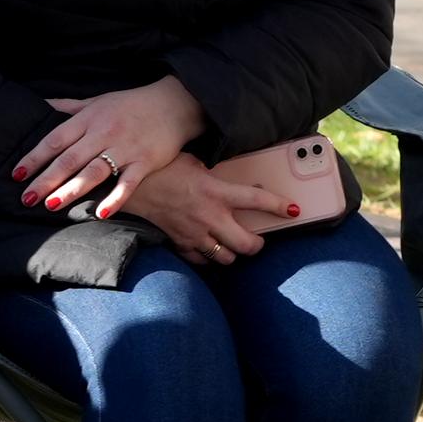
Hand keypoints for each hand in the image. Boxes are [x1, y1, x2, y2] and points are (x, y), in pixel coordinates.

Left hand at [12, 75, 205, 218]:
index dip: (34, 157)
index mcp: (88, 119)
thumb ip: (67, 107)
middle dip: (46, 179)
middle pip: (70, 159)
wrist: (175, 104)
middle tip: (27, 198)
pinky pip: (128, 183)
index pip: (55, 139)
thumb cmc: (130, 105)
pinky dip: (116, 198)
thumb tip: (39, 105)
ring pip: (94, 171)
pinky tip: (101, 213)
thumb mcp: (96, 101)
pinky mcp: (145, 162)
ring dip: (72, 189)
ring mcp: (125, 148)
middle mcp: (103, 133)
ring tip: (52, 205)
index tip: (16, 175)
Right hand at [112, 147, 300, 264]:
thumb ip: (216, 172)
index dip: (279, 206)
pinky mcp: (180, 243)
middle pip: (248, 244)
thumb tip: (236, 175)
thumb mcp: (194, 161)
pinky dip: (208, 256)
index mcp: (216, 191)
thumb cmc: (161, 166)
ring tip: (235, 244)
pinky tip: (209, 247)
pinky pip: (201, 260)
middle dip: (258, 244)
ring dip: (234, 252)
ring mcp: (194, 234)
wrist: (128, 184)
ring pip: (227, 257)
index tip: (294, 210)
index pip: (257, 201)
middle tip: (259, 238)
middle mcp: (209, 216)